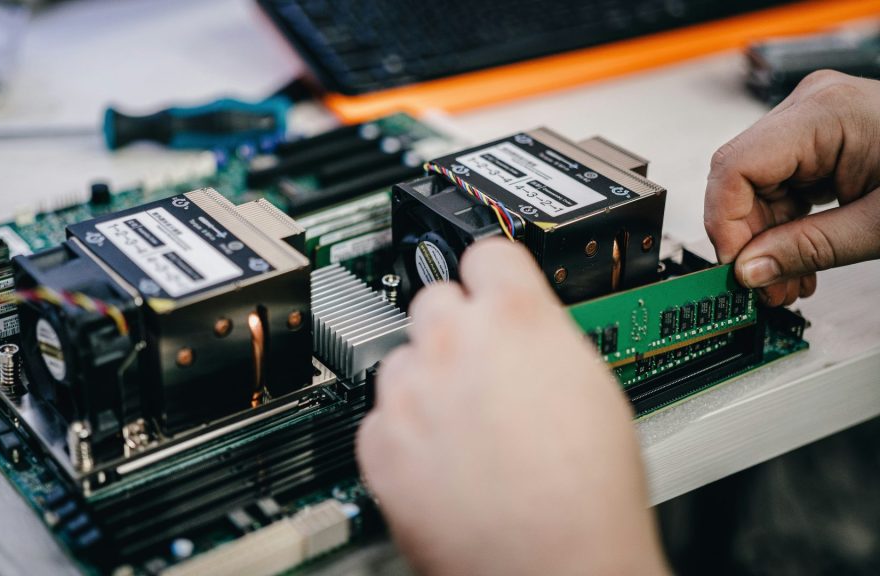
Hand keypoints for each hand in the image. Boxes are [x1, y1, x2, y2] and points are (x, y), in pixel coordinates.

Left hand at [356, 239, 668, 575]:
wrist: (554, 565)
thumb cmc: (588, 492)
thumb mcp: (593, 382)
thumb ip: (544, 338)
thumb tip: (527, 330)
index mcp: (516, 317)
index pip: (487, 250)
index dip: (492, 273)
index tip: (488, 285)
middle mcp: (453, 342)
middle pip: (434, 299)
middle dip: (455, 328)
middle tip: (477, 370)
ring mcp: (409, 392)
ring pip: (402, 359)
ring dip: (425, 382)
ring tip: (462, 427)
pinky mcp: (378, 442)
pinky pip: (381, 416)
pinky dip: (403, 433)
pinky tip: (440, 460)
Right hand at [704, 70, 879, 305]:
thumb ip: (807, 250)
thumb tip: (750, 271)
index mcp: (825, 113)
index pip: (735, 168)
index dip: (725, 224)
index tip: (735, 268)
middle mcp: (812, 108)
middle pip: (743, 180)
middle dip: (750, 240)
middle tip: (765, 287)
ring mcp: (816, 122)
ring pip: (759, 188)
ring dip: (767, 240)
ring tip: (789, 281)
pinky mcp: (824, 140)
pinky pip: (784, 185)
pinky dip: (788, 226)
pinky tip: (800, 258)